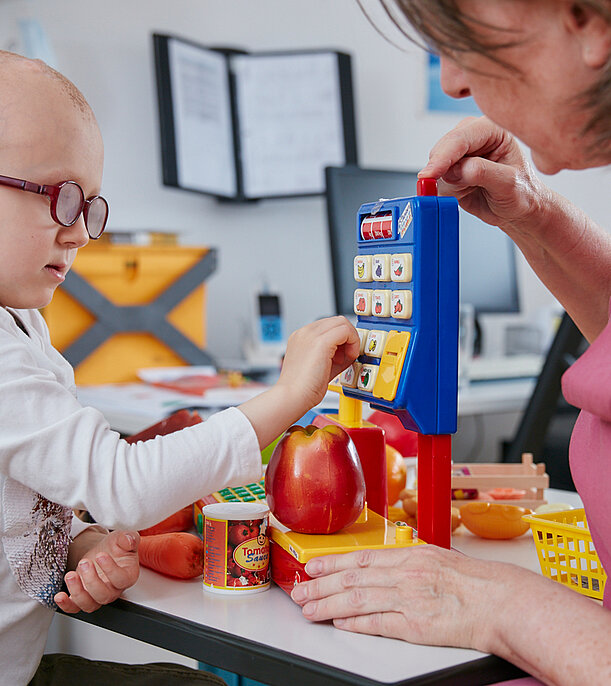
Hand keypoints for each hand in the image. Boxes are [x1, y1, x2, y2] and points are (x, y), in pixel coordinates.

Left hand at [54, 530, 139, 612]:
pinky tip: (60, 595)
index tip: (101, 555)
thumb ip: (128, 538)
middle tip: (85, 562)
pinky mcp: (83, 598)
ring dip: (78, 592)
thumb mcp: (121, 538)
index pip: (121, 579)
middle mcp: (114, 589)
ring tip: (71, 575)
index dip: (110, 570)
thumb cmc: (113, 548)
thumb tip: (129, 539)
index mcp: (127, 576)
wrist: (101, 552)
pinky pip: (75, 608)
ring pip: (90, 604)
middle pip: (104, 595)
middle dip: (91, 580)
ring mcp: (98, 596)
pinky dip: (66, 605)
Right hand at [277, 316, 359, 410]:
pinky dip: (353, 342)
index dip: (340, 339)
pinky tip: (349, 357)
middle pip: (336, 320)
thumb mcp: (319, 366)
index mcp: (301, 337)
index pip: (328, 326)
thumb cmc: (302, 389)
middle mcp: (304, 333)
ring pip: (341, 322)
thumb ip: (333, 355)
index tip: (343, 355)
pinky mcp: (320, 341)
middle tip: (348, 355)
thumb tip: (350, 351)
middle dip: (347, 336)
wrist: (292, 397)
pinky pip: (346, 330)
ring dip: (351, 338)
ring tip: (347, 357)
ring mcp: (311, 334)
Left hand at [291, 545, 506, 650]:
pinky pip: (378, 623)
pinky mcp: (415, 626)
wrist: (498, 601)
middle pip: (352, 579)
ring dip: (329, 605)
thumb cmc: (471, 581)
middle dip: (321, 586)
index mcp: (408, 555)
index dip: (332, 562)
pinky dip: (356, 623)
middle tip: (300, 591)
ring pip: (358, 600)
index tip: (313, 567)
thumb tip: (381, 565)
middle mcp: (404, 574)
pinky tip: (340, 623)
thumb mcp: (435, 557)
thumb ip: (406, 559)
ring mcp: (408, 600)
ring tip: (310, 610)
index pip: (360, 558)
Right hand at [420, 116, 550, 237]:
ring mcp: (460, 153)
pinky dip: (445, 190)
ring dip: (446, 182)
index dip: (443, 157)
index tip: (430, 175)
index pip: (460, 138)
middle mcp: (473, 137)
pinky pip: (436, 180)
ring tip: (471, 190)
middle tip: (458, 188)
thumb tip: (458, 169)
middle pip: (442, 149)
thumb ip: (483, 173)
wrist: (518, 210)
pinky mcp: (451, 170)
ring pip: (436, 166)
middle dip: (443, 170)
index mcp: (492, 129)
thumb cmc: (522, 193)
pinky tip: (465, 192)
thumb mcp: (509, 184)